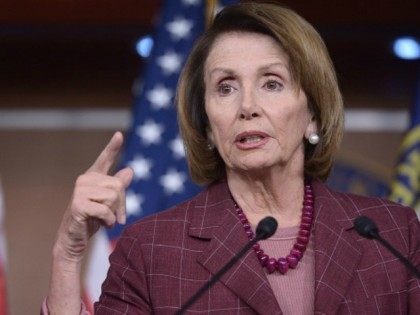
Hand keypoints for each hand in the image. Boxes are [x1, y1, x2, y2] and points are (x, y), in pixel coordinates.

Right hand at [54, 132, 133, 262]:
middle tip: (116, 216)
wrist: (74, 238)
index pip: (105, 159)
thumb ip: (118, 187)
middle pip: (118, 185)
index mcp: (94, 177)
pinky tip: (100, 224)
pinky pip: (106, 210)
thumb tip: (129, 170)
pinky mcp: (78, 204)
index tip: (119, 135)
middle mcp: (85, 179)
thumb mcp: (109, 203)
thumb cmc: (92, 219)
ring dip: (114, 214)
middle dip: (122, 204)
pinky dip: (108, 221)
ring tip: (104, 219)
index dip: (112, 147)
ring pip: (113, 197)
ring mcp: (80, 190)